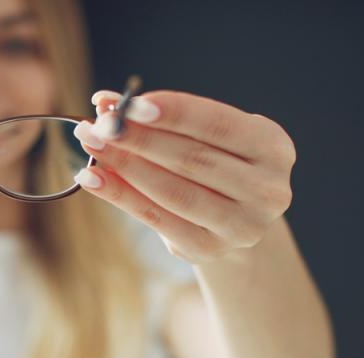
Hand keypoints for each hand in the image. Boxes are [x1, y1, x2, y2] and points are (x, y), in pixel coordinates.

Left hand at [72, 89, 295, 264]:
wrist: (233, 221)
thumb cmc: (213, 164)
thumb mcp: (202, 137)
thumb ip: (161, 119)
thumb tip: (104, 102)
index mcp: (273, 146)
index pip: (217, 125)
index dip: (173, 113)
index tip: (129, 103)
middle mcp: (267, 188)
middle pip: (192, 159)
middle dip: (139, 139)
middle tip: (98, 124)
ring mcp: (242, 225)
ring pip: (173, 191)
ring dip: (124, 166)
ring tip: (90, 144)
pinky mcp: (210, 248)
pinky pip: (156, 218)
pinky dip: (119, 197)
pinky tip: (91, 178)